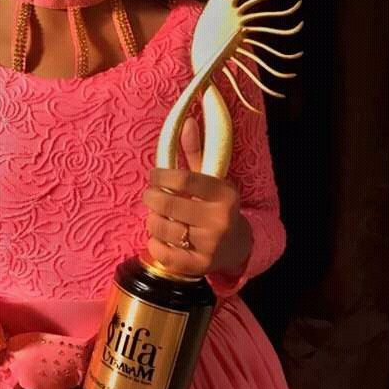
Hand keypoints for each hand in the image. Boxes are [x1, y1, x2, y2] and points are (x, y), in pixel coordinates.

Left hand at [141, 116, 252, 278]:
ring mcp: (210, 245)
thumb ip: (196, 151)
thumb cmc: (216, 205)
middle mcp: (219, 220)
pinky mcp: (199, 266)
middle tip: (152, 196)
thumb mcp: (211, 178)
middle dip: (152, 197)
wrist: (237, 245)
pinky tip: (163, 239)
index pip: (183, 179)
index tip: (155, 175)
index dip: (161, 175)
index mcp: (224, 194)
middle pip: (167, 204)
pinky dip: (155, 244)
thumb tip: (186, 121)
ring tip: (160, 218)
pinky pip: (162, 253)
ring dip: (153, 221)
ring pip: (161, 228)